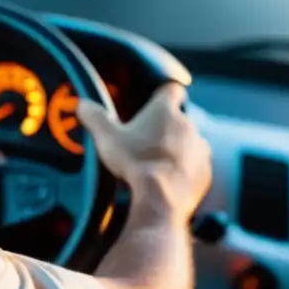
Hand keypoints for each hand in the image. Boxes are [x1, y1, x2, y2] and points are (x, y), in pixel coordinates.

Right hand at [77, 83, 211, 221]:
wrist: (161, 198)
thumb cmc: (134, 161)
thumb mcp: (106, 137)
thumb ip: (94, 117)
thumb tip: (82, 104)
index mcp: (165, 110)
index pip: (172, 90)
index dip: (164, 95)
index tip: (156, 103)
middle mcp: (188, 125)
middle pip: (179, 120)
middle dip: (166, 129)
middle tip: (146, 143)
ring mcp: (200, 149)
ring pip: (190, 144)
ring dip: (178, 150)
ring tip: (157, 165)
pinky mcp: (206, 173)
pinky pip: (196, 167)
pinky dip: (185, 172)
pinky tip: (168, 182)